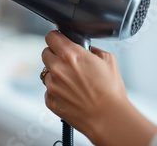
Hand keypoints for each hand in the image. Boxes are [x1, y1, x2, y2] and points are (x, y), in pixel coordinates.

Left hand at [41, 31, 156, 145]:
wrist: (108, 119)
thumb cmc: (111, 92)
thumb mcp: (108, 60)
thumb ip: (92, 49)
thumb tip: (85, 47)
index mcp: (71, 54)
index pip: (51, 36)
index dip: (56, 39)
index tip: (59, 42)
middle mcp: (58, 67)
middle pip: (45, 53)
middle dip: (55, 56)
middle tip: (68, 64)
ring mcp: (52, 84)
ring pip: (46, 73)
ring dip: (56, 75)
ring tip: (73, 84)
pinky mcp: (49, 99)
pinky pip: (49, 90)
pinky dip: (57, 91)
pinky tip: (71, 95)